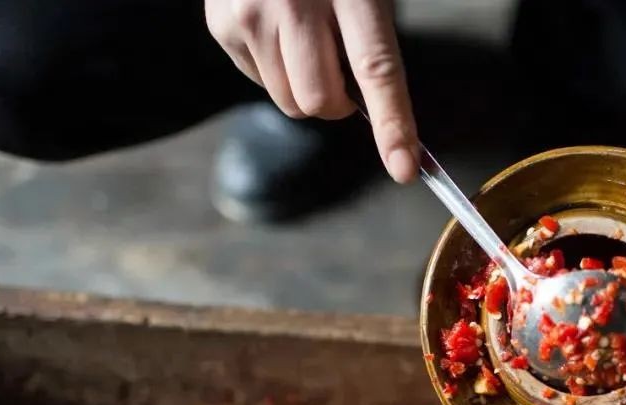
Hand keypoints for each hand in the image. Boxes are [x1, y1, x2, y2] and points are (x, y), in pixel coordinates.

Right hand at [206, 0, 418, 182]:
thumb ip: (371, 41)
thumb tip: (375, 112)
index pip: (376, 69)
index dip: (392, 124)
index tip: (403, 167)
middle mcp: (295, 2)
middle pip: (320, 101)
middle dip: (337, 105)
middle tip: (339, 74)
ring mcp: (251, 14)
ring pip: (288, 102)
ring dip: (304, 88)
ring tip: (305, 42)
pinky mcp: (222, 25)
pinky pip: (259, 83)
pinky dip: (275, 70)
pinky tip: (276, 31)